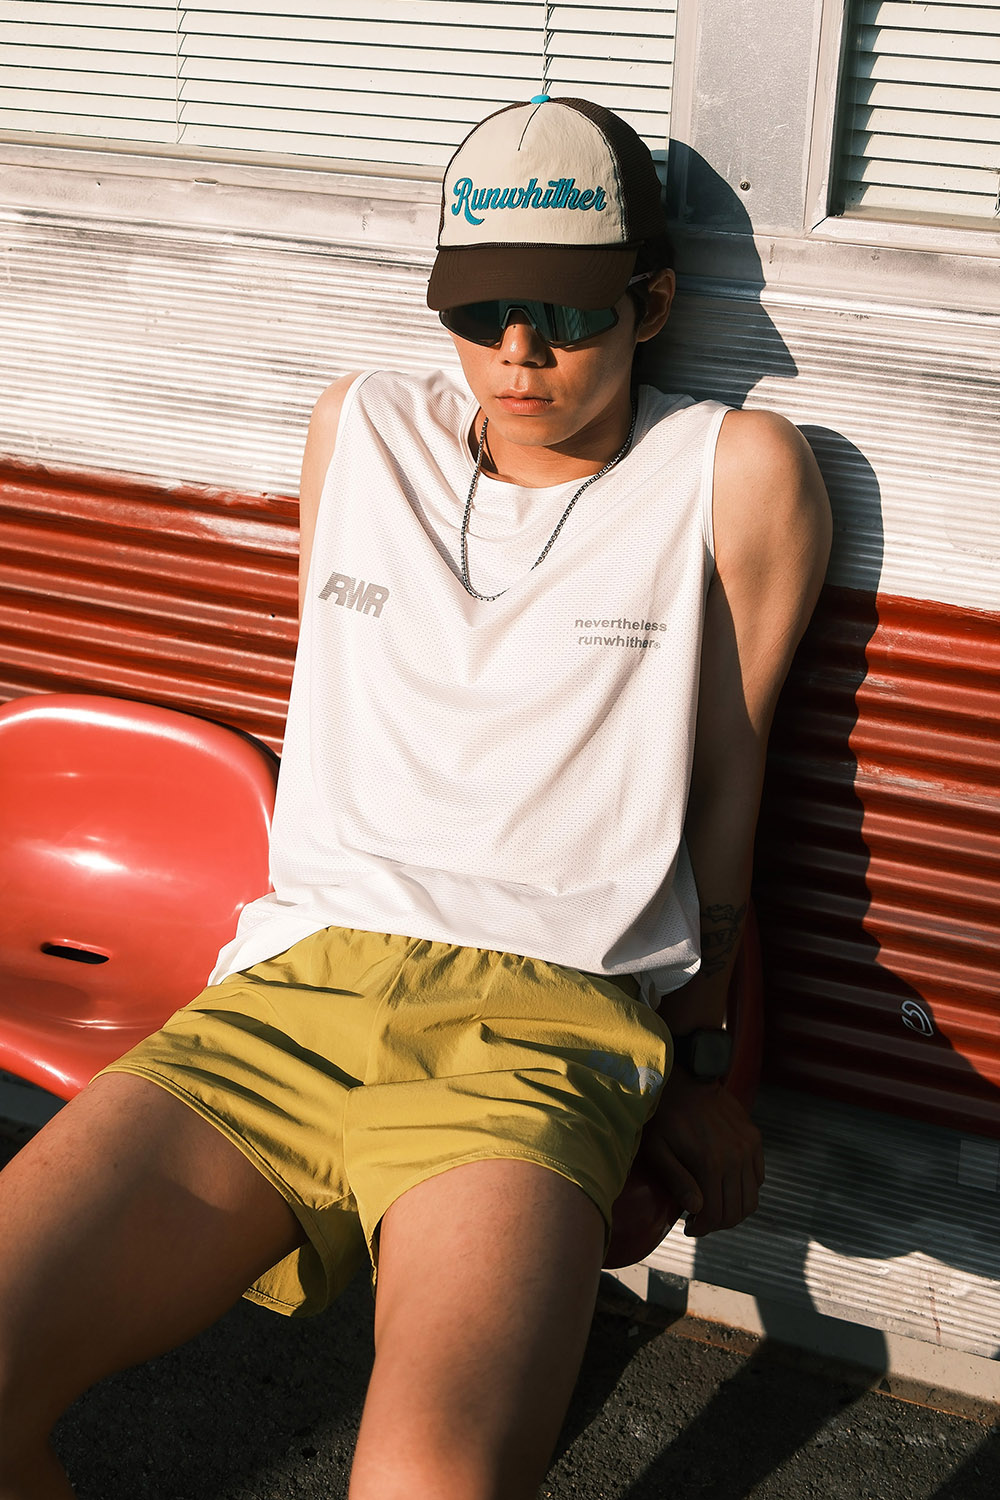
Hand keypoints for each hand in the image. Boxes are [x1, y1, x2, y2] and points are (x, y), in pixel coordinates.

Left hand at [641, 1068, 763, 1236]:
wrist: (685, 1078)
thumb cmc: (663, 1115)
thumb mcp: (658, 1148)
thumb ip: (677, 1180)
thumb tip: (696, 1210)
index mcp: (710, 1162)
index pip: (716, 1214)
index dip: (703, 1228)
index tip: (689, 1227)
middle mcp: (736, 1157)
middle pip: (736, 1211)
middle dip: (718, 1224)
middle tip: (700, 1222)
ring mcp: (748, 1147)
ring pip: (752, 1198)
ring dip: (734, 1211)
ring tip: (714, 1208)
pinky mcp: (754, 1138)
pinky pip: (758, 1177)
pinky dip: (747, 1190)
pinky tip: (726, 1186)